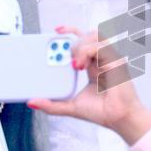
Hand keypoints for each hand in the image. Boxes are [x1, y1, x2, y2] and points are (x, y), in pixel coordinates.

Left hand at [27, 27, 150, 140]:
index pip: (83, 41)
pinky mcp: (116, 61)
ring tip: (74, 63)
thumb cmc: (102, 112)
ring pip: (95, 36)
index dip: (71, 31)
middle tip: (61, 53)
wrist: (118, 120)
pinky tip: (80, 66)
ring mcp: (109, 59)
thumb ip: (51, 105)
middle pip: (87, 35)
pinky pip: (100, 47)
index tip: (57, 31)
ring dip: (80, 46)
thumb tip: (31, 102)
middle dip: (72, 39)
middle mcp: (101, 59)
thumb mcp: (70, 107)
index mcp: (93, 66)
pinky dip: (87, 53)